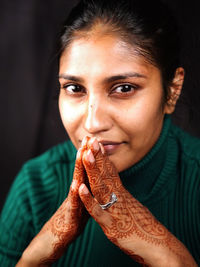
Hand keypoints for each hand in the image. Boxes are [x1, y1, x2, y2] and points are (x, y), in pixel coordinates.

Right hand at [17, 147, 88, 265]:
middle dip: (84, 154)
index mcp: (82, 190)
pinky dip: (75, 195)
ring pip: (76, 184)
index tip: (95, 138)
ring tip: (81, 152)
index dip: (92, 155)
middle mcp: (76, 194)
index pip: (87, 169)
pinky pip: (73, 206)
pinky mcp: (69, 219)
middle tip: (87, 137)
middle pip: (81, 171)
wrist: (57, 240)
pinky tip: (76, 185)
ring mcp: (71, 204)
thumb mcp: (83, 201)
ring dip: (79, 168)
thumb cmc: (72, 219)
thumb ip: (88, 189)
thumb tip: (96, 177)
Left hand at [78, 137, 197, 266]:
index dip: (102, 156)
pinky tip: (81, 188)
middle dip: (96, 156)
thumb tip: (115, 184)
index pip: (110, 171)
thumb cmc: (142, 225)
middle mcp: (118, 198)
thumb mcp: (130, 205)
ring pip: (101, 187)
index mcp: (121, 193)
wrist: (157, 245)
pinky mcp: (111, 226)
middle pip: (105, 174)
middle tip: (90, 138)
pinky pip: (98, 211)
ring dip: (92, 170)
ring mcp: (114, 210)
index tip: (95, 142)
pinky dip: (89, 200)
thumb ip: (121, 194)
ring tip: (86, 154)